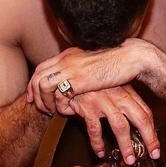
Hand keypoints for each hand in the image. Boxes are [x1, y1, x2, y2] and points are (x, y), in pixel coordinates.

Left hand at [26, 39, 154, 114]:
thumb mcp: (92, 64)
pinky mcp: (79, 79)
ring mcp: (71, 68)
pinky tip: (69, 112)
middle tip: (41, 108)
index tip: (34, 97)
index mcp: (69, 54)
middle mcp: (66, 59)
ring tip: (53, 113)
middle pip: (37, 76)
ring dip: (45, 102)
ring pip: (42, 86)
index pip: (42, 67)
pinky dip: (61, 106)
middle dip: (34, 95)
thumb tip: (73, 81)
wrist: (131, 56)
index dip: (34, 84)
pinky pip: (59, 95)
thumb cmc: (117, 62)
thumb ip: (81, 70)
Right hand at [54, 84, 159, 162]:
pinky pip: (95, 129)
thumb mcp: (113, 85)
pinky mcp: (88, 107)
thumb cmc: (93, 81)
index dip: (152, 130)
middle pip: (140, 119)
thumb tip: (136, 118)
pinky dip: (98, 143)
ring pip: (121, 127)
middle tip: (152, 154)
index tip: (155, 144)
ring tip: (129, 160)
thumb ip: (124, 98)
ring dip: (126, 146)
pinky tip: (100, 152)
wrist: (70, 73)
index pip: (145, 112)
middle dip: (149, 139)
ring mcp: (104, 101)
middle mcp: (118, 95)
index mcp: (127, 90)